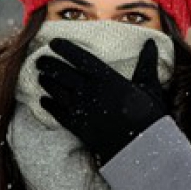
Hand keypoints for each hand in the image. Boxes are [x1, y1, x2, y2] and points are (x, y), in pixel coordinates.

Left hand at [36, 38, 166, 164]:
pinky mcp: (78, 127)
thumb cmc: (147, 115)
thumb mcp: (149, 85)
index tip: (54, 43)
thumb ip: (147, 63)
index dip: (65, 49)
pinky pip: (58, 113)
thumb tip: (151, 42)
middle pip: (62, 73)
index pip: (80, 58)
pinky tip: (43, 101)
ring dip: (46, 83)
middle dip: (49, 65)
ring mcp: (82, 109)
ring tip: (40, 76)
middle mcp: (90, 91)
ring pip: (57, 92)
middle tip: (40, 59)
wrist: (140, 148)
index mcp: (107, 78)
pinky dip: (49, 106)